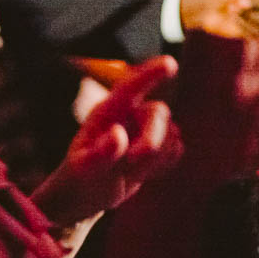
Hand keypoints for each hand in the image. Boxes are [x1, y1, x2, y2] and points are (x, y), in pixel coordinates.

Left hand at [33, 55, 182, 223]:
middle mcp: (130, 114)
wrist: (88, 194)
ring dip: (155, 159)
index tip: (171, 63)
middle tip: (134, 162)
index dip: (151, 73)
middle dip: (152, 140)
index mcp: (108, 111)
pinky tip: (143, 173)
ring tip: (129, 172)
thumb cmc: (81, 178)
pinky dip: (164, 165)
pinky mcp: (160, 144)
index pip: (131, 86)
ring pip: (172, 134)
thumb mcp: (85, 170)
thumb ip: (102, 153)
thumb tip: (119, 133)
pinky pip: (177, 149)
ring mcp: (146, 128)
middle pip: (159, 113)